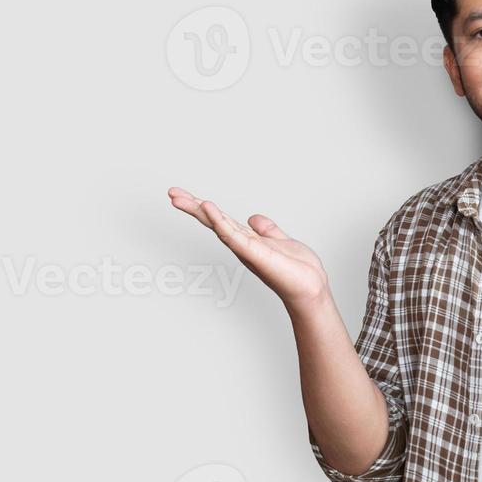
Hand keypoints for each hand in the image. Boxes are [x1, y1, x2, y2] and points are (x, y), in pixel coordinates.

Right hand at [167, 186, 329, 308]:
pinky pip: (233, 235)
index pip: (220, 219)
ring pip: (217, 225)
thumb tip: (253, 218)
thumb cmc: (297, 270)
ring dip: (199, 211)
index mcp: (246, 239)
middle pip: (212, 221)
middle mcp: (242, 244)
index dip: (202, 207)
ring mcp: (246, 248)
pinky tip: (208, 208)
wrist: (310, 288)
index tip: (183, 196)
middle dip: (191, 207)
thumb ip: (268, 230)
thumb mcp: (280, 241)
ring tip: (179, 199)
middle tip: (171, 193)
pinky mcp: (254, 252)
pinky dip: (219, 221)